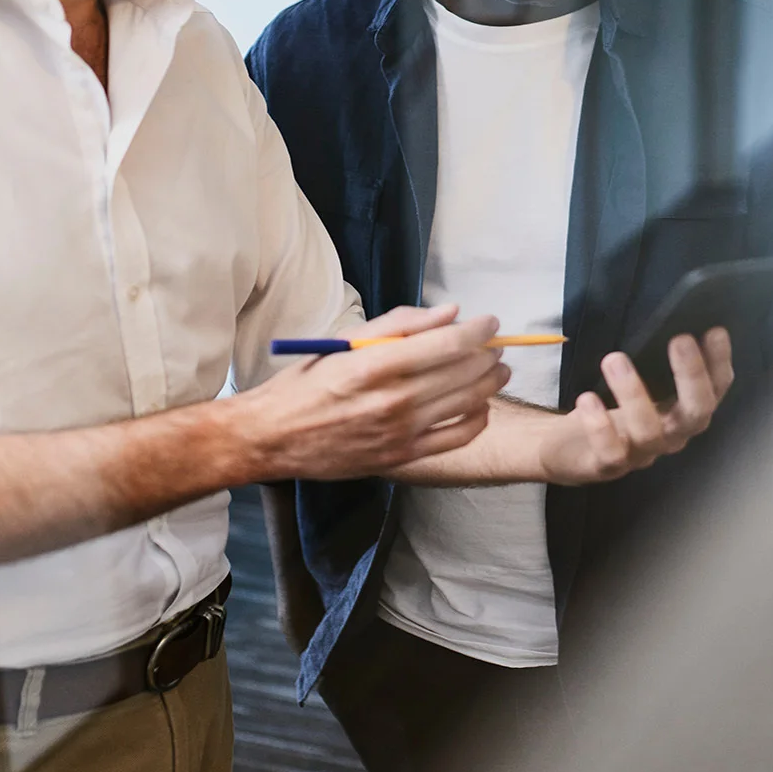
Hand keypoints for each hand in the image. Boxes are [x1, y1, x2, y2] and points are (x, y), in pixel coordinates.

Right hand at [237, 305, 509, 479]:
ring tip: (498, 370)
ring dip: (491, 383)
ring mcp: (401, 433)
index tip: (490, 322)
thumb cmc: (306, 383)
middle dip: (488, 354)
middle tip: (496, 345)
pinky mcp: (403, 457)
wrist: (274, 437)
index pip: (448, 343)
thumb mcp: (345, 342)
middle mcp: (394, 400)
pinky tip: (480, 406)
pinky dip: (477, 420)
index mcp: (377, 365)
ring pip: (467, 403)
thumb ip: (400, 324)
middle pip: (464, 372)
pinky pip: (457, 438)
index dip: (479, 330)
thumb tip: (449, 313)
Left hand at [536, 328, 734, 485]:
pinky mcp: (607, 466)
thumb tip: (668, 318)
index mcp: (682, 412)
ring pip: (648, 431)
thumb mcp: (638, 384)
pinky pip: (611, 452)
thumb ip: (655, 361)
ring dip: (633, 393)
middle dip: (692, 376)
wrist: (568, 448)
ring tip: (613, 359)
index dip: (719, 364)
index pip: (714, 391)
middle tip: (680, 339)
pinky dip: (600, 426)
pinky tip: (588, 398)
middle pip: (696, 414)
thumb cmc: (611, 408)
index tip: (714, 331)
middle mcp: (670, 435)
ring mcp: (641, 454)